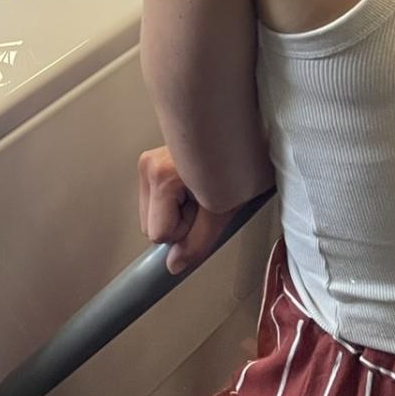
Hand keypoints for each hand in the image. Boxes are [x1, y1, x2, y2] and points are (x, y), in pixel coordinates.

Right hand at [138, 147, 237, 274]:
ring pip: (152, 213)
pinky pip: (157, 198)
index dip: (184, 232)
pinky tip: (194, 184)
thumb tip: (174, 264)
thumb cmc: (240, 161)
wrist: (246, 132)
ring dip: (176, 211)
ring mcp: (148, 161)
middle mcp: (148, 165)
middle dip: (178, 222)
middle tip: (205, 202)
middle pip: (150, 225)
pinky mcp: (153, 161)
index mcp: (160, 176)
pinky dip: (175, 199)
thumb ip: (197, 242)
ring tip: (201, 190)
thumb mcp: (224, 209)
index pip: (157, 233)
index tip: (203, 214)